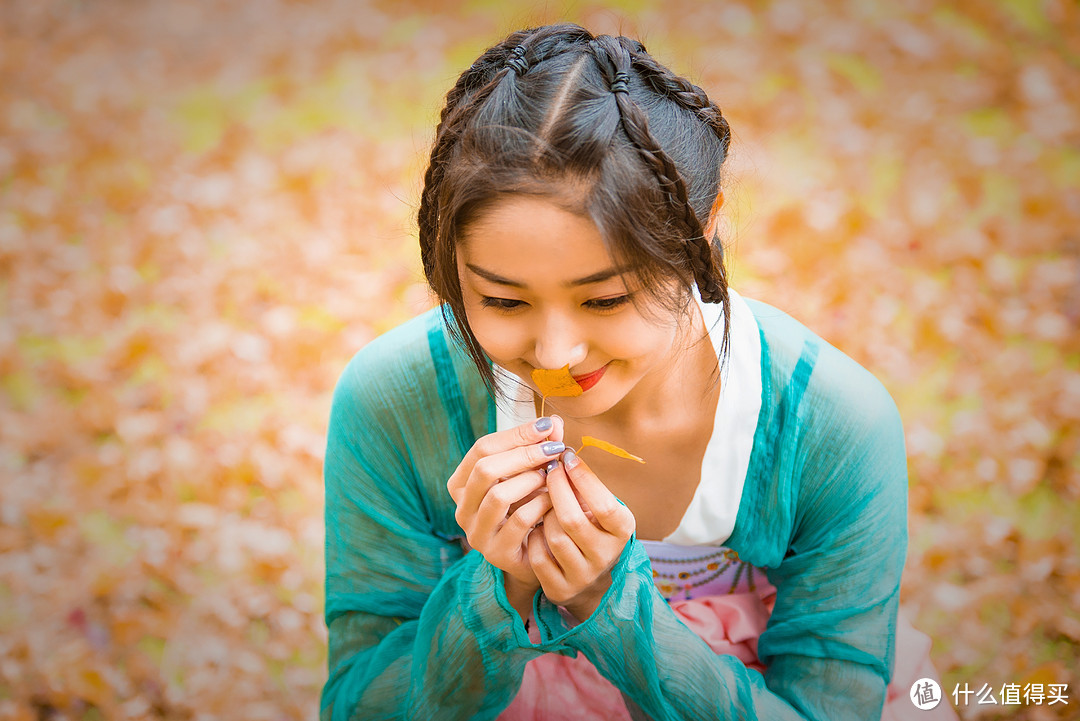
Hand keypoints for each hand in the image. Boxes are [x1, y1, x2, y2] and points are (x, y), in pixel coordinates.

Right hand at [446, 416, 564, 589]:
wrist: (538, 555)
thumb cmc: (530, 507)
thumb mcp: (531, 474)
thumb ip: (540, 447)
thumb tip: (554, 422)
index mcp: (462, 484)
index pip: (482, 448)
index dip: (516, 434)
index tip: (547, 426)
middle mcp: (462, 508)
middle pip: (486, 469)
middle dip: (524, 454)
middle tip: (555, 448)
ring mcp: (477, 533)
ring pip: (498, 495)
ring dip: (531, 479)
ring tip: (553, 475)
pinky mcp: (497, 553)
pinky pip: (519, 521)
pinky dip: (541, 505)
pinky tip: (555, 500)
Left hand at [528, 449, 635, 620]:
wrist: (589, 577)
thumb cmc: (592, 527)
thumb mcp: (598, 505)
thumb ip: (584, 481)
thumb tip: (559, 445)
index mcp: (622, 531)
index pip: (604, 505)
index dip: (583, 479)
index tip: (567, 457)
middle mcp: (606, 556)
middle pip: (572, 519)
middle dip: (556, 488)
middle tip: (548, 469)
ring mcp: (583, 576)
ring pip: (553, 536)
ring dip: (544, 514)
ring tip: (545, 503)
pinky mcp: (560, 589)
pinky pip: (538, 556)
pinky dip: (534, 538)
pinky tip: (536, 528)